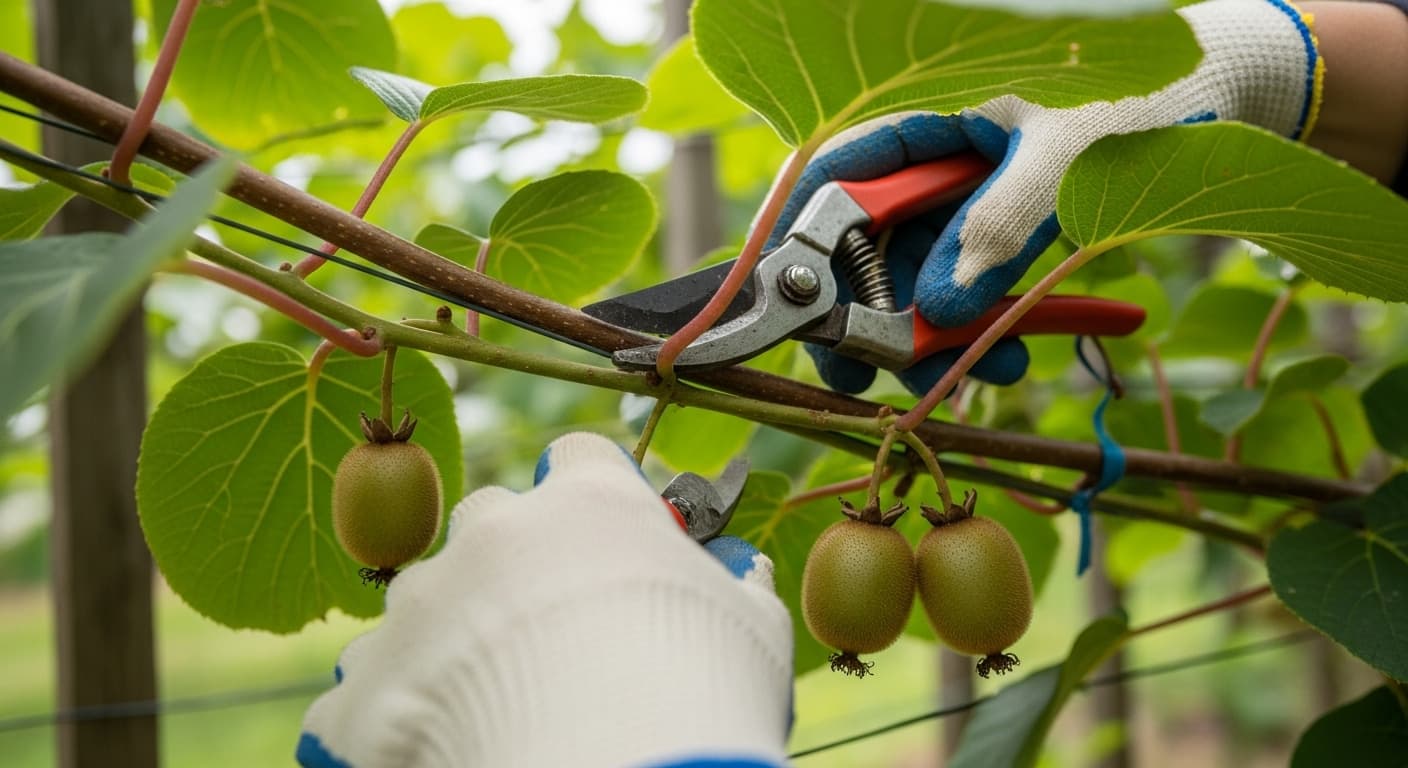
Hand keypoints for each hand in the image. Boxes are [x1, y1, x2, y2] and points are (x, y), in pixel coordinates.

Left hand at [297, 433, 792, 767]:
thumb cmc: (703, 690)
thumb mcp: (751, 627)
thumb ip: (733, 583)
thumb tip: (737, 571)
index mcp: (586, 504)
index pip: (578, 460)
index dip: (592, 497)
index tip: (605, 538)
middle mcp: (492, 533)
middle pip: (489, 519)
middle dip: (511, 562)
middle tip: (549, 626)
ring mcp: (420, 606)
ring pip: (422, 599)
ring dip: (449, 633)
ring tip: (490, 697)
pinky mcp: (368, 683)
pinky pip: (366, 683)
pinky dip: (393, 707)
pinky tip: (434, 739)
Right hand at [767, 0, 1321, 394]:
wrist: (1218, 96)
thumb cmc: (1139, 100)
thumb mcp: (1065, 162)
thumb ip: (996, 231)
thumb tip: (936, 315)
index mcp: (930, 111)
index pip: (838, 173)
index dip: (805, 243)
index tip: (802, 310)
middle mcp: (933, 160)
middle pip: (869, 248)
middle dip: (876, 317)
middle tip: (879, 376)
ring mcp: (962, 200)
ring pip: (916, 283)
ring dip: (940, 339)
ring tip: (990, 369)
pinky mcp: (994, 234)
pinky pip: (967, 292)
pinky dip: (984, 331)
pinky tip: (1016, 356)